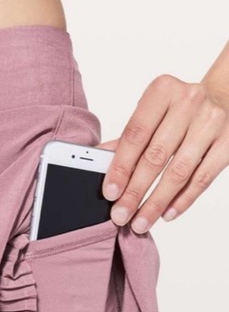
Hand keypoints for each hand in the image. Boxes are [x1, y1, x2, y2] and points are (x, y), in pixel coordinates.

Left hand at [96, 74, 228, 232]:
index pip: (135, 135)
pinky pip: (203, 178)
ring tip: (141, 221)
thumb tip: (96, 166)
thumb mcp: (150, 114)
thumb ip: (126, 140)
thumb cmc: (176, 110)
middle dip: (135, 192)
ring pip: (179, 172)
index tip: (109, 193)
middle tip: (121, 214)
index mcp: (162, 91)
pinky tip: (167, 213)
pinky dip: (183, 200)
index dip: (120, 167)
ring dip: (156, 202)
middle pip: (155, 157)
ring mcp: (212, 122)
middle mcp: (189, 102)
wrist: (222, 97)